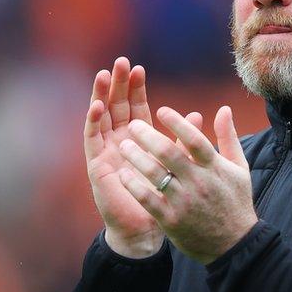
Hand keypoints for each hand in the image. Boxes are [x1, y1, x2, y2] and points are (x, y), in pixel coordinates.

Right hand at [84, 58, 202, 257]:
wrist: (146, 229)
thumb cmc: (163, 198)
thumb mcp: (178, 166)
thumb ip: (185, 141)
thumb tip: (199, 115)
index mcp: (139, 140)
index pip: (136, 108)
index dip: (136, 89)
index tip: (140, 69)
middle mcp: (119, 142)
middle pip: (117, 107)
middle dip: (118, 85)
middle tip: (121, 62)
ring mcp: (106, 152)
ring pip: (102, 117)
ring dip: (102, 95)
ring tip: (105, 75)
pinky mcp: (97, 165)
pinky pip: (92, 139)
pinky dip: (93, 121)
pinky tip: (97, 105)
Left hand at [118, 106, 255, 264]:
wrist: (233, 244)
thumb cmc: (235, 201)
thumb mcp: (239, 168)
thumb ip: (228, 137)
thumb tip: (224, 108)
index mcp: (214, 167)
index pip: (194, 139)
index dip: (177, 123)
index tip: (161, 110)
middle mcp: (198, 182)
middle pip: (169, 153)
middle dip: (148, 136)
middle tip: (133, 124)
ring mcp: (183, 202)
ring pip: (154, 174)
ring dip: (136, 157)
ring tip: (123, 145)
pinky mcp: (171, 220)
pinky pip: (147, 199)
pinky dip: (133, 185)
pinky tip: (122, 174)